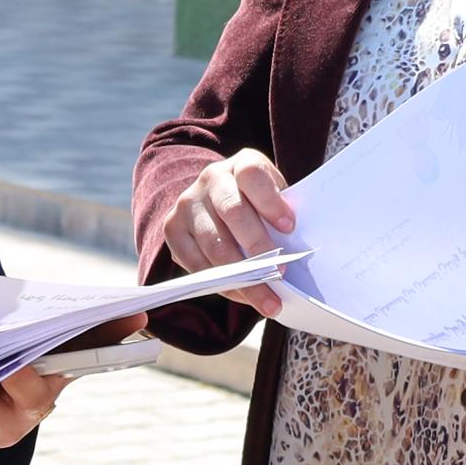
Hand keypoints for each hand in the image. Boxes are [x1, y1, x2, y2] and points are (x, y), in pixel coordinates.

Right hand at [162, 149, 293, 314]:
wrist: (217, 200)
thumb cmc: (257, 204)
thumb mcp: (274, 199)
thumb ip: (280, 217)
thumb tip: (292, 255)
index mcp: (242, 164)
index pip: (253, 175)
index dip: (270, 201)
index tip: (289, 228)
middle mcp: (211, 178)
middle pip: (233, 212)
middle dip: (258, 248)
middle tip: (280, 275)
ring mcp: (187, 203)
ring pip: (214, 244)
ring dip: (243, 278)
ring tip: (267, 300)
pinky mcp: (173, 229)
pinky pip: (196, 263)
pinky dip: (223, 285)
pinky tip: (243, 296)